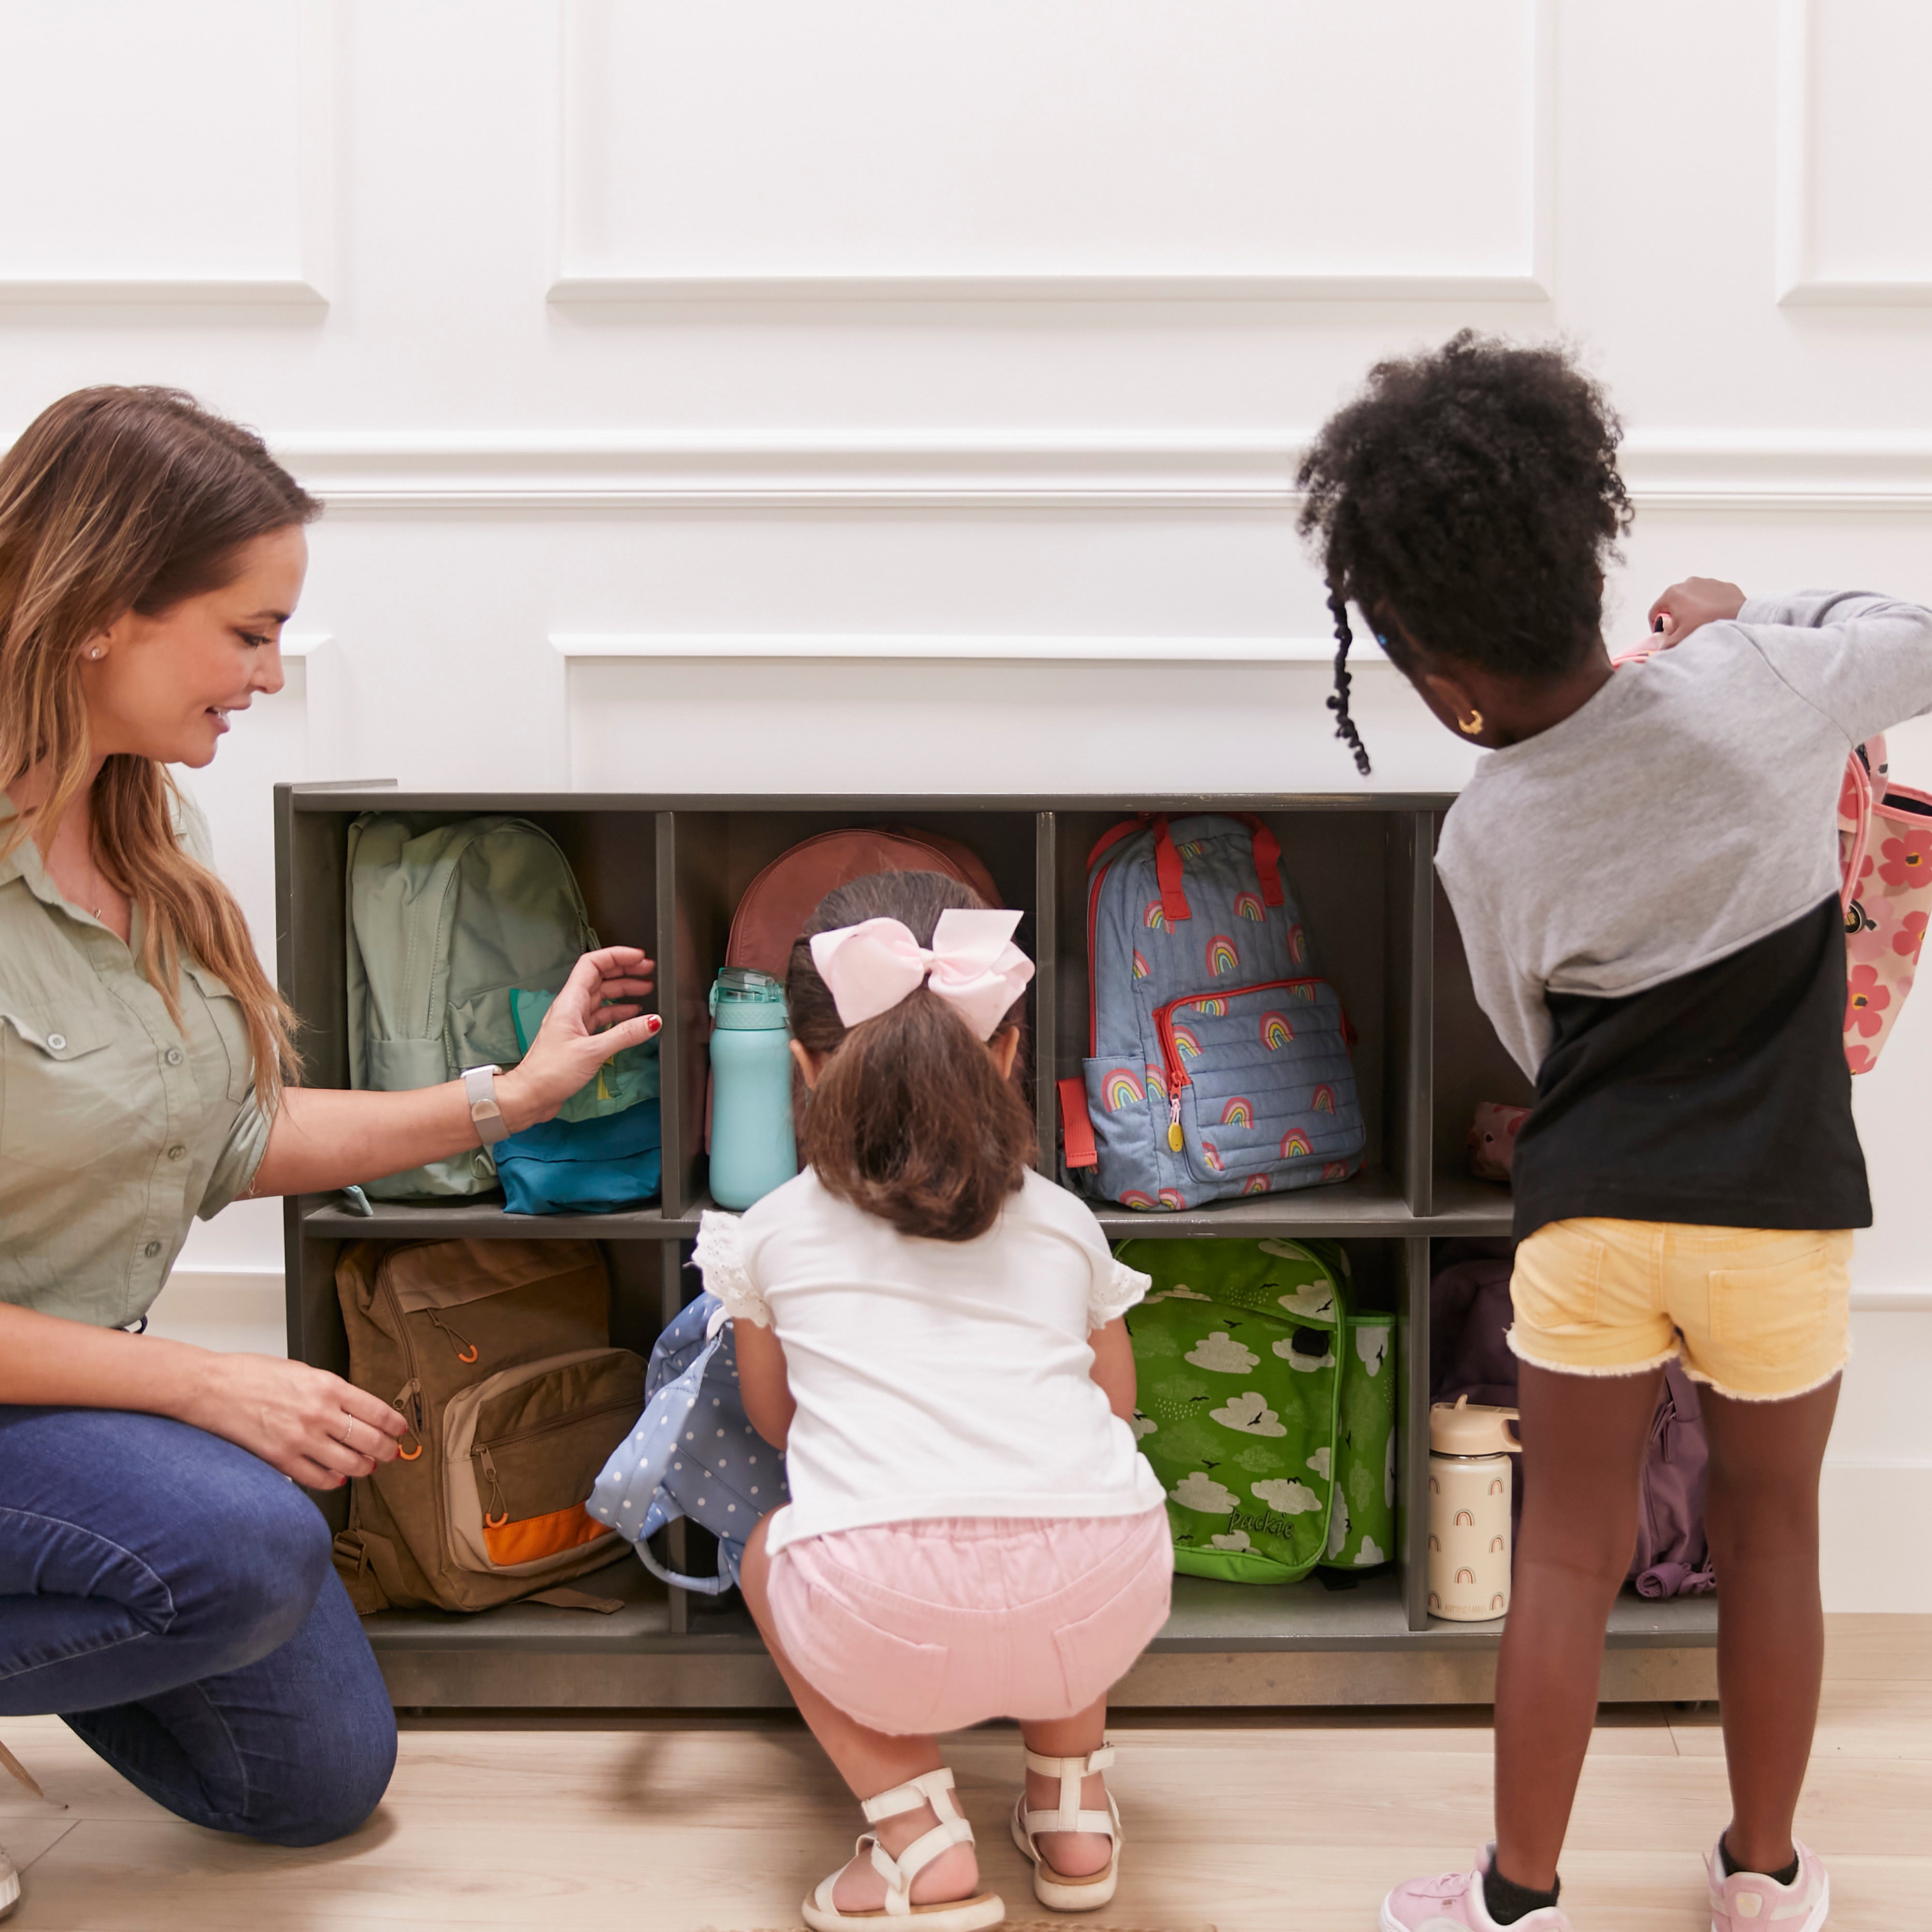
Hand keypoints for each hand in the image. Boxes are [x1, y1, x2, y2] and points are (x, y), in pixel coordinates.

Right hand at [182, 1353, 409, 1488]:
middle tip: (391, 1452)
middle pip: (370, 1441)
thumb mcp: (304, 1372)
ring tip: (368, 1465)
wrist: (213, 1387)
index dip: (396, 1425)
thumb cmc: (253, 1375)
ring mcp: (301, 1439)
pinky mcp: (281, 1459)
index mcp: (328, 1387)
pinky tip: (338, 1476)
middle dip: (387, 1450)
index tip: (401, 1430)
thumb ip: (332, 1392)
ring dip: (365, 1467)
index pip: (378, 1411)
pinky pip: (318, 1477)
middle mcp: (319, 1414)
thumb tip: (357, 1410)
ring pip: (350, 1463)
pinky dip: (333, 1480)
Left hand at [501, 944, 659, 1127]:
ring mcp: (575, 1021)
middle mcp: (572, 1007)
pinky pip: (603, 1016)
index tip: (639, 957)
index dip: (617, 956)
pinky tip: (634, 1014)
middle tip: (648, 969)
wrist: (531, 1095)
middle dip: (625, 970)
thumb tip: (652, 1021)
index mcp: (570, 1001)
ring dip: (624, 990)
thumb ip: (625, 1034)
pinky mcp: (579, 1036)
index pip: (593, 964)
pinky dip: (620, 1012)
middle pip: (601, 977)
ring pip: (603, 996)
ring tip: (647, 988)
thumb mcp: (592, 1051)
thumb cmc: (549, 1072)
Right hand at [1647, 577, 1745, 647]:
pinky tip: (1714, 616)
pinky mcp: (1721, 585)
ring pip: (1691, 598)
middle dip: (1675, 617)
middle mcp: (1687, 583)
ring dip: (1692, 610)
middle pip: (1673, 603)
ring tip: (1702, 623)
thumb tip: (1657, 646)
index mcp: (1672, 594)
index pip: (1654, 612)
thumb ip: (1663, 644)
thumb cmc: (1709, 624)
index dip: (1656, 627)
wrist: (1740, 618)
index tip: (1665, 635)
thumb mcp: (1680, 639)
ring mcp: (1706, 582)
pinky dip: (1709, 605)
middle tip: (1684, 630)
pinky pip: (1709, 596)